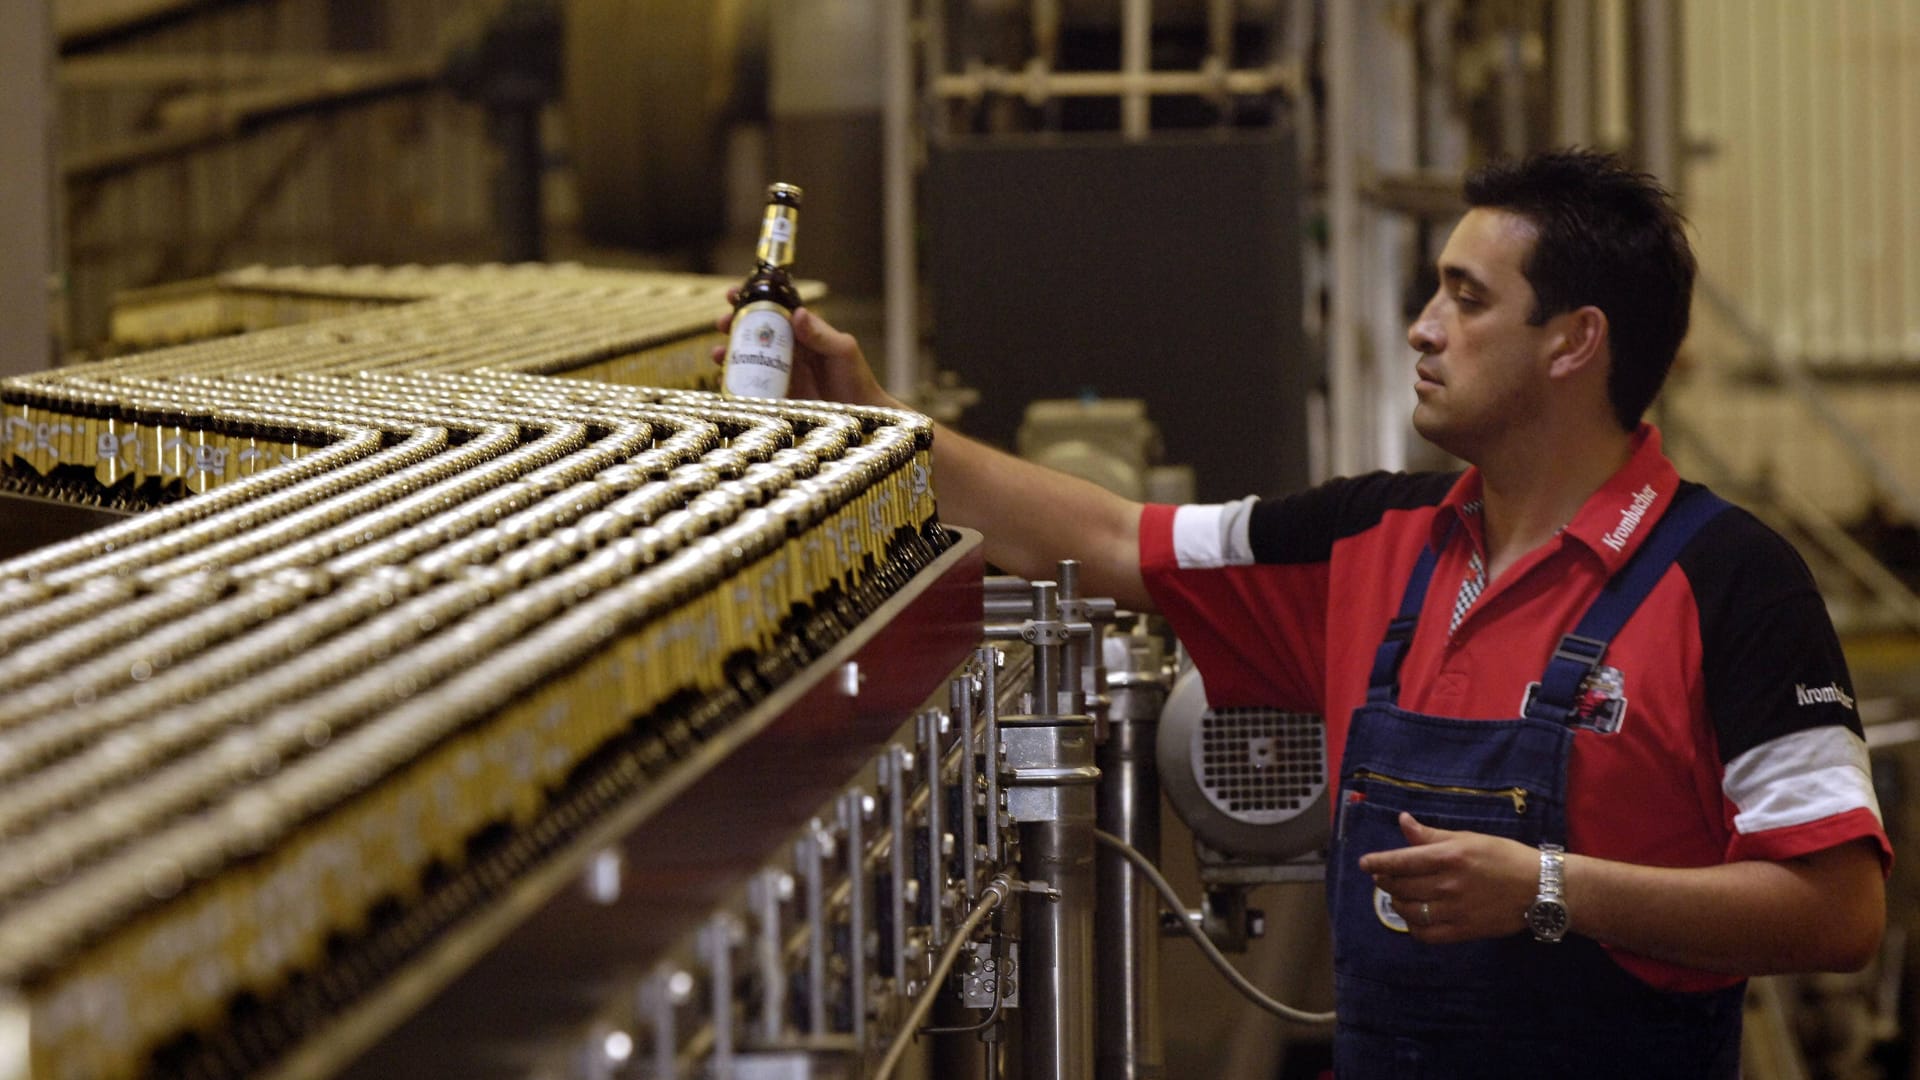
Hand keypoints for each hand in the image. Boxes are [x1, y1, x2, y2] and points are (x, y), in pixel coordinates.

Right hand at [714, 296, 892, 406]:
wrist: (862, 413)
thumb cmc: (856, 378)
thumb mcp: (842, 350)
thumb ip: (821, 334)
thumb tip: (797, 313)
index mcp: (802, 332)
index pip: (774, 309)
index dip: (752, 299)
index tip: (732, 293)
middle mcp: (787, 349)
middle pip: (754, 332)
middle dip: (733, 325)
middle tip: (721, 323)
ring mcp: (780, 372)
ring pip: (747, 357)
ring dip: (728, 353)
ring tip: (717, 354)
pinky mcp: (776, 394)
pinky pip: (750, 385)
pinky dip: (734, 382)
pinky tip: (724, 381)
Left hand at [1357, 813, 1541, 943]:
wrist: (1538, 888)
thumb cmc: (1503, 856)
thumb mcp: (1467, 838)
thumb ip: (1431, 835)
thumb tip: (1403, 821)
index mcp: (1449, 857)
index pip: (1401, 861)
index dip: (1378, 863)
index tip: (1365, 864)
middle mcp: (1449, 885)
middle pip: (1401, 887)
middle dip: (1386, 881)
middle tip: (1382, 877)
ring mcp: (1455, 911)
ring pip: (1410, 911)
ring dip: (1396, 903)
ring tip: (1397, 896)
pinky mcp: (1463, 931)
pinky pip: (1427, 934)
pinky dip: (1414, 927)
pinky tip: (1415, 918)